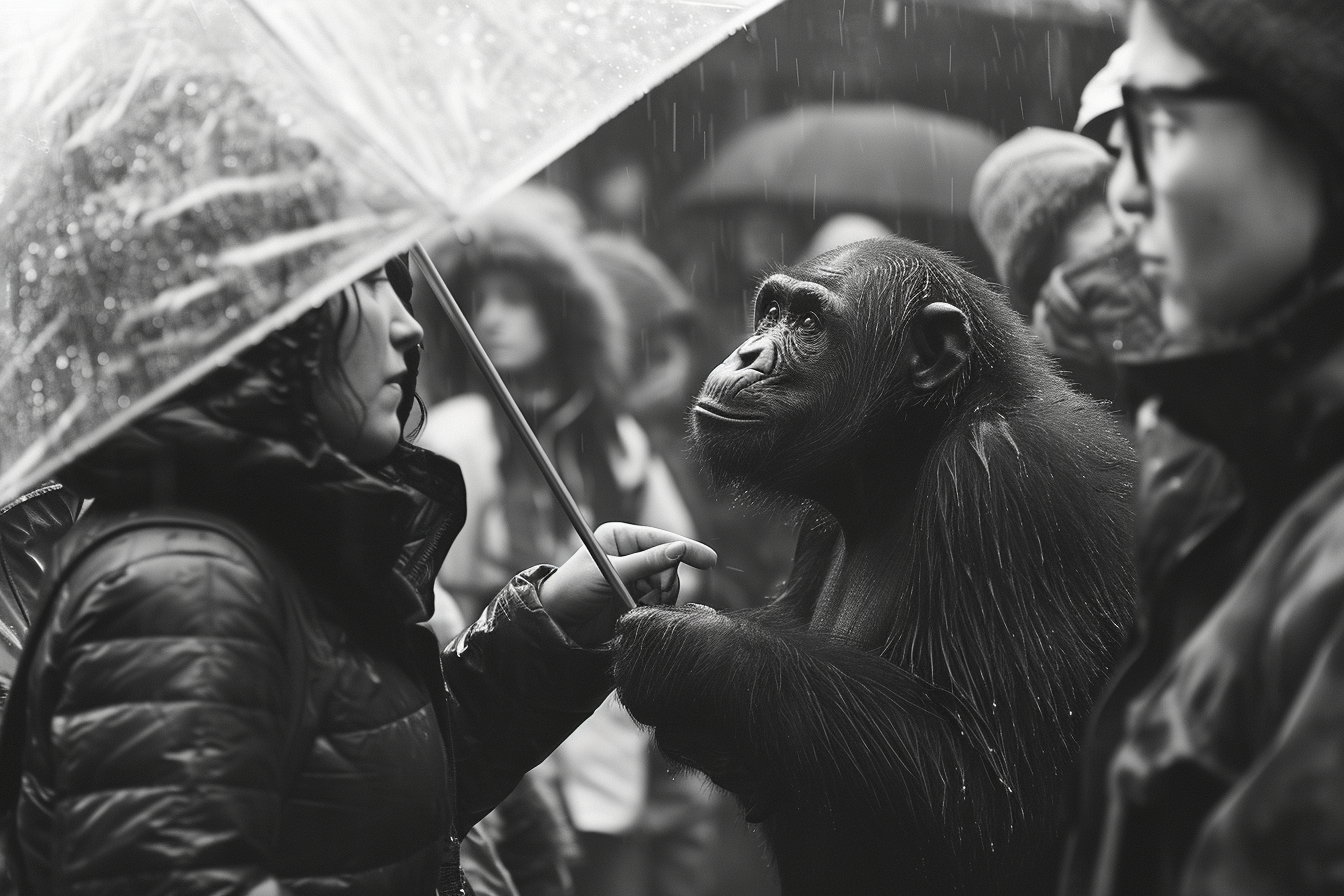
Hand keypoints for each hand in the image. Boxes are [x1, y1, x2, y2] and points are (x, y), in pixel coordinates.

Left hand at [539, 523, 716, 646]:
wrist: (556, 622)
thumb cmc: (573, 589)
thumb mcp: (609, 572)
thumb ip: (646, 562)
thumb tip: (678, 550)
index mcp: (621, 537)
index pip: (661, 539)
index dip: (686, 548)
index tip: (710, 561)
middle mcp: (630, 555)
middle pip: (668, 564)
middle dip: (667, 581)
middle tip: (655, 595)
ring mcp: (634, 577)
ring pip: (666, 585)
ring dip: (661, 597)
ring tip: (641, 605)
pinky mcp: (634, 599)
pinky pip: (659, 602)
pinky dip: (656, 608)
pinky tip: (640, 612)